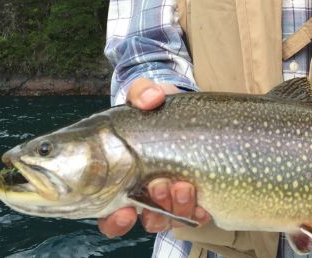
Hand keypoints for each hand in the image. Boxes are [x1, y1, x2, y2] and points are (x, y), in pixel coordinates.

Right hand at [98, 78, 210, 237]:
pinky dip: (197, 212)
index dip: (114, 220)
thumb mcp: (145, 95)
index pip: (108, 213)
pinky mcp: (194, 196)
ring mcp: (168, 197)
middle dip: (153, 209)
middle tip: (161, 184)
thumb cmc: (158, 109)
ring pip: (168, 219)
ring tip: (185, 186)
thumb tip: (151, 98)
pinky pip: (194, 216)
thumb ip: (142, 92)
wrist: (190, 110)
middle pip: (142, 219)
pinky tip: (204, 205)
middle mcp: (142, 193)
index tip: (125, 211)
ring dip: (175, 208)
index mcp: (120, 176)